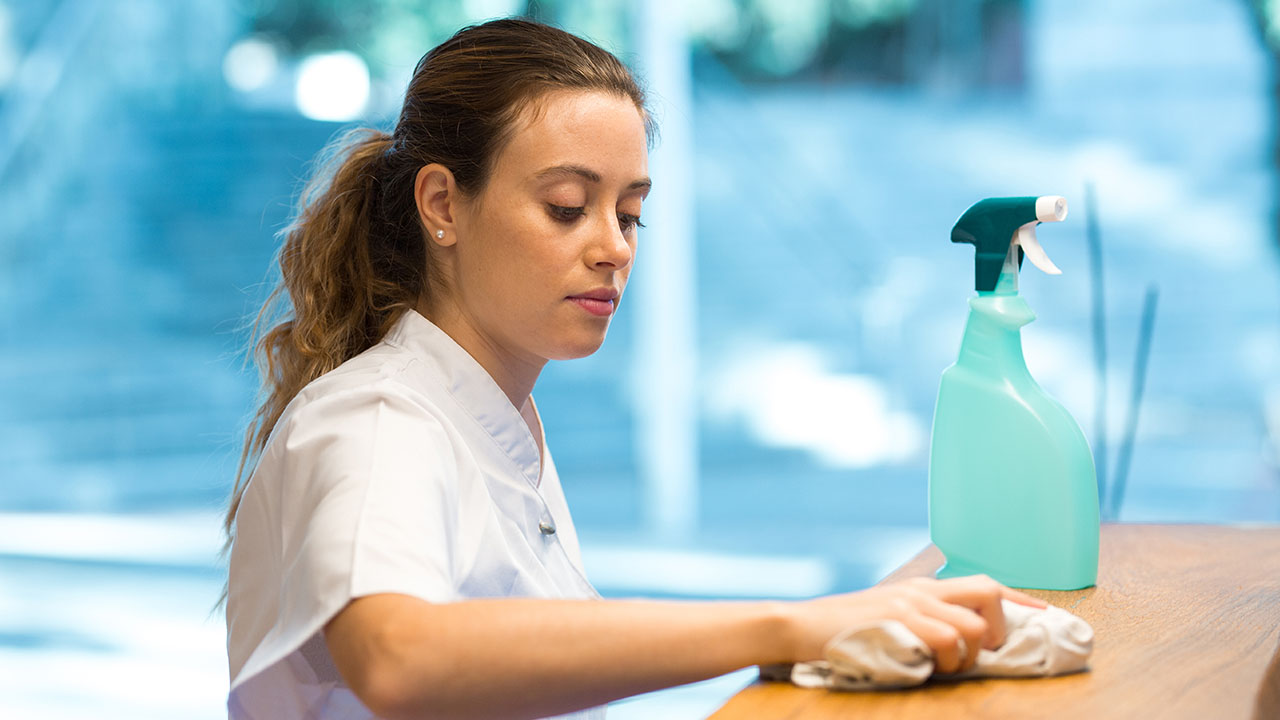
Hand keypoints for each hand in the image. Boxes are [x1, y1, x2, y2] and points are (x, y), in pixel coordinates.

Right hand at [786, 575, 1045, 673]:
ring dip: (969, 654)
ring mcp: (910, 604)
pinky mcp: (898, 621)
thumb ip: (919, 623)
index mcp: (921, 588)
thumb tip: (954, 645)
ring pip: (972, 624)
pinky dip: (947, 659)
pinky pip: (947, 638)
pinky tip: (927, 667)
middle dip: (1000, 626)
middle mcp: (921, 590)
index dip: (1021, 600)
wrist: (797, 626)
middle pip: (989, 591)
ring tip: (946, 667)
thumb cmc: (839, 631)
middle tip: (983, 652)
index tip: (1046, 614)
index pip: (984, 583)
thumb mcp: (885, 619)